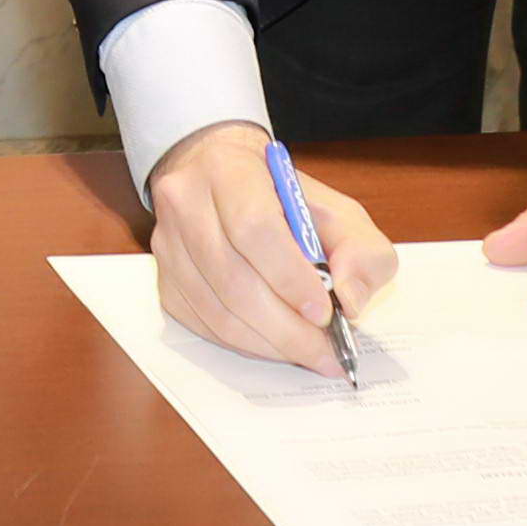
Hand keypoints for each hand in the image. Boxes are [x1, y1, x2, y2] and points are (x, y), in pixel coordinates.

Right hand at [145, 125, 394, 376]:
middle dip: (286, 327)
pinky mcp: (164, 279)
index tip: (324, 313)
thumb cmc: (285, 198)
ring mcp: (167, 244)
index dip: (289, 278)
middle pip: (232, 278)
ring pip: (215, 310)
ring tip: (309, 354)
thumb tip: (351, 302)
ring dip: (268, 343)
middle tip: (326, 353)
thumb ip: (362, 252)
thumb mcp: (340, 211)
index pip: (253, 228)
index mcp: (230, 170)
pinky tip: (276, 345)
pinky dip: (245, 345)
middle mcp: (186, 202)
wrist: (222, 177)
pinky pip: (203, 325)